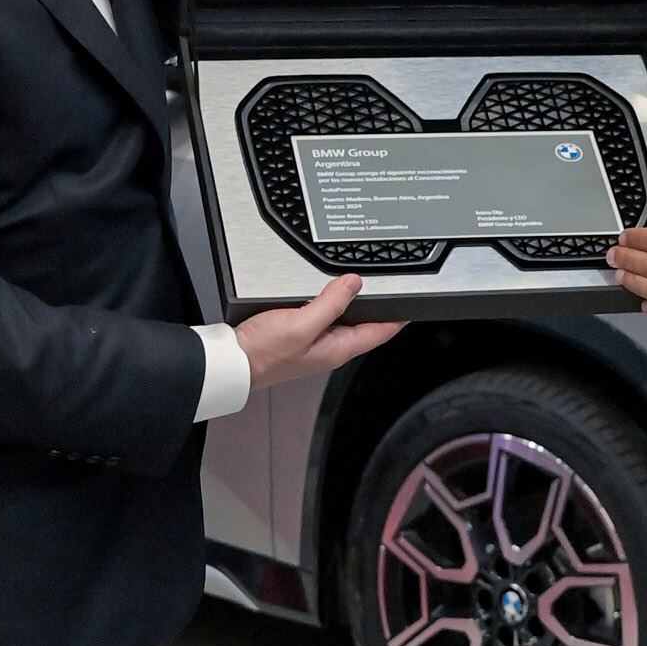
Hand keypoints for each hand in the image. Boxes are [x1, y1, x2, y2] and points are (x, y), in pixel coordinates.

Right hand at [239, 272, 402, 386]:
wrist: (233, 361)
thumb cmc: (263, 353)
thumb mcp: (301, 324)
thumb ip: (329, 303)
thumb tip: (353, 283)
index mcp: (338, 348)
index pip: (380, 332)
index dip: (399, 317)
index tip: (413, 304)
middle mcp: (330, 347)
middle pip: (365, 325)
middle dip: (379, 307)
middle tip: (392, 289)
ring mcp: (316, 343)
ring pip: (345, 319)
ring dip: (354, 304)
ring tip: (364, 287)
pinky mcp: (300, 336)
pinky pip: (324, 317)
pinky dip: (331, 303)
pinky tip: (327, 293)